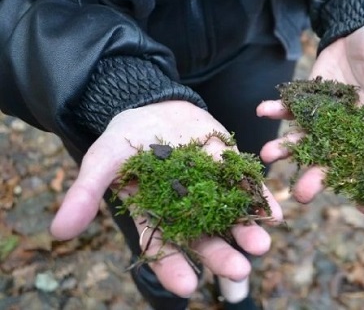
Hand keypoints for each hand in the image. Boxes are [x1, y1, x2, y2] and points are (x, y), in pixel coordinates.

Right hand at [50, 101, 281, 299]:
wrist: (154, 106)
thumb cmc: (125, 138)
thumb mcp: (102, 161)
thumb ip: (86, 193)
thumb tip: (58, 233)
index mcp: (155, 215)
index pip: (164, 247)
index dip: (173, 267)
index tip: (188, 287)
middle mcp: (186, 209)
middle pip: (204, 238)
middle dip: (221, 255)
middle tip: (240, 269)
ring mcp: (211, 189)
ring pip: (230, 217)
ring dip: (247, 231)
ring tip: (262, 245)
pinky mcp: (230, 169)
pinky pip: (247, 188)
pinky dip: (260, 201)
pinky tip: (275, 214)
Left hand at [257, 22, 363, 202]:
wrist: (357, 31)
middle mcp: (347, 128)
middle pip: (332, 158)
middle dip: (317, 177)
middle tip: (301, 194)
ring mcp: (324, 116)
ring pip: (305, 138)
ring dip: (287, 147)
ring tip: (268, 154)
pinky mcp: (307, 99)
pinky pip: (290, 109)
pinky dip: (276, 110)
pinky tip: (262, 110)